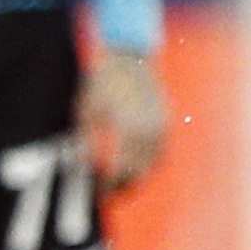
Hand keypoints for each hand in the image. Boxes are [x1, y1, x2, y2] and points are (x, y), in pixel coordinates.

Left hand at [81, 47, 168, 192]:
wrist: (128, 57)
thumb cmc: (102, 83)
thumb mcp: (86, 112)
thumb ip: (86, 143)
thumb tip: (84, 168)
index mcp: (126, 130)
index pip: (120, 172)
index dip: (109, 187)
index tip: (99, 193)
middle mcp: (147, 131)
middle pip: (140, 173)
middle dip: (125, 186)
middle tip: (110, 191)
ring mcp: (161, 125)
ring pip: (155, 164)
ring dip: (140, 174)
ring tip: (124, 179)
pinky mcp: (166, 120)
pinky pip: (162, 150)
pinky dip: (151, 160)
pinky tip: (137, 160)